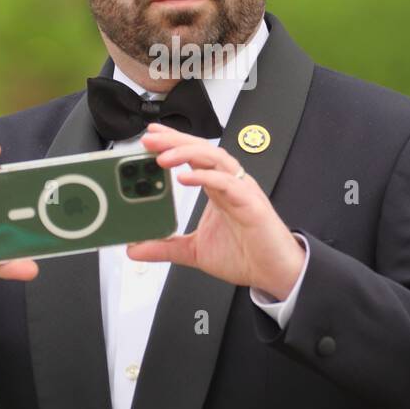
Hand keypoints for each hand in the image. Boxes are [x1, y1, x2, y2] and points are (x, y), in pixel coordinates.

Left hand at [126, 123, 305, 298]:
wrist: (274, 272)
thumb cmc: (245, 254)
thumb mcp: (194, 251)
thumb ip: (166, 247)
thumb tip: (135, 249)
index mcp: (217, 189)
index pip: (193, 156)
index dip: (173, 142)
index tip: (150, 135)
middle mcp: (229, 183)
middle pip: (201, 150)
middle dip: (174, 141)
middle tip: (150, 138)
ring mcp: (241, 190)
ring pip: (215, 158)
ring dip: (187, 153)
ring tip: (163, 156)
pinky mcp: (251, 204)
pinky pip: (228, 183)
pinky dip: (206, 177)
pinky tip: (186, 177)